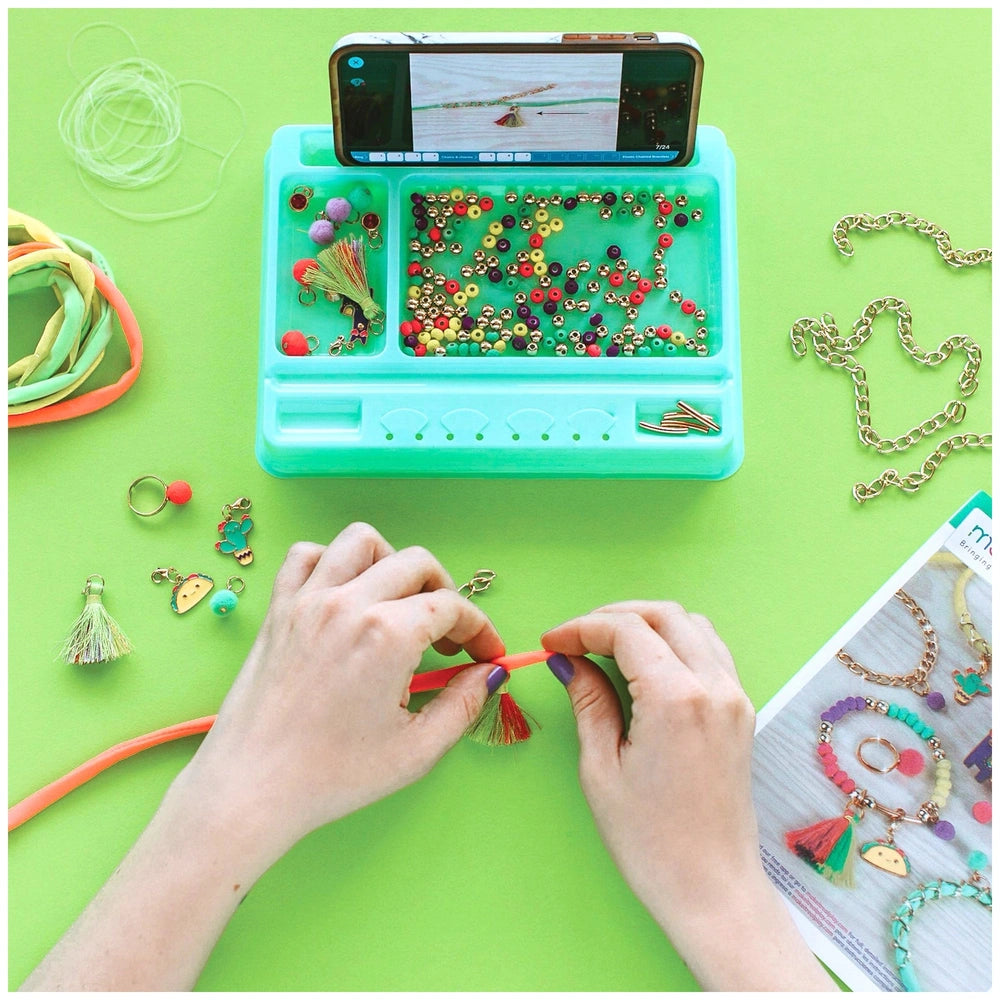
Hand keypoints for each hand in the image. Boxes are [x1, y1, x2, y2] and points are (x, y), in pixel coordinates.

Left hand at [181, 522, 506, 852]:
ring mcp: (308, 600)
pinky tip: (344, 595)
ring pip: (361, 541)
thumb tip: (488, 675)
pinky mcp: (279, 609)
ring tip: (396, 604)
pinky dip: (332, 562)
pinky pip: (307, 555)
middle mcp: (348, 604)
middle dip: (444, 593)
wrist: (251, 788)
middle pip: (416, 563)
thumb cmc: (332, 776)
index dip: (479, 629)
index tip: (484, 653)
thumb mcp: (416, 750)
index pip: (451, 607)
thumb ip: (463, 704)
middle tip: (446, 635)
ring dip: (390, 563)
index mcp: (387, 635)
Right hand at [542, 601, 831, 990]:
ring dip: (648, 622)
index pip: (627, 630)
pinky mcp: (741, 712)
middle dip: (614, 615)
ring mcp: (734, 697)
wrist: (712, 888)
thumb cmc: (652, 842)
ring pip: (692, 625)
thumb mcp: (602, 768)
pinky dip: (676, 642)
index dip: (582, 627)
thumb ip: (589, 701)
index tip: (552, 642)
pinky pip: (710, 651)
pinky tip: (646, 664)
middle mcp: (713, 687)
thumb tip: (570, 661)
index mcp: (676, 699)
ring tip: (607, 645)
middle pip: (663, 614)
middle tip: (576, 637)